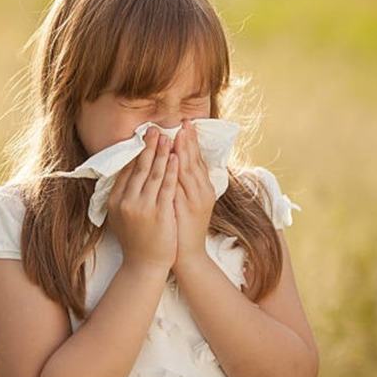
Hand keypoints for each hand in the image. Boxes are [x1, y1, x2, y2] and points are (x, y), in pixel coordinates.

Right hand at [106, 126, 178, 270]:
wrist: (144, 265)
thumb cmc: (135, 240)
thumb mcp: (120, 217)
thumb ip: (121, 196)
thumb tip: (124, 174)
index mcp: (115, 200)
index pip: (125, 170)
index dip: (135, 151)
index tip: (142, 137)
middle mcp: (126, 201)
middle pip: (138, 167)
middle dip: (148, 146)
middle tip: (154, 129)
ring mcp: (142, 207)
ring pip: (153, 174)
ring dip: (161, 153)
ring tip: (168, 136)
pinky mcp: (159, 213)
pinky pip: (166, 187)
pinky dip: (171, 170)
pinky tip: (176, 157)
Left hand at [171, 119, 214, 270]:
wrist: (187, 254)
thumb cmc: (183, 227)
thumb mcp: (185, 201)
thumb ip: (182, 182)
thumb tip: (174, 161)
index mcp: (203, 188)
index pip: (197, 159)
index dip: (192, 141)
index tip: (187, 124)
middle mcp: (202, 191)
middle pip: (195, 161)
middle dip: (189, 140)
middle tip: (184, 122)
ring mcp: (196, 200)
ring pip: (191, 170)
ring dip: (185, 150)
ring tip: (179, 133)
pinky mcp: (188, 208)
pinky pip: (183, 185)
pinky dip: (179, 171)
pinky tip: (175, 158)